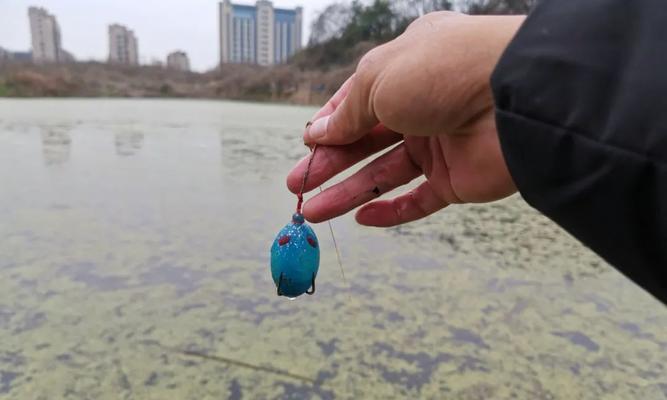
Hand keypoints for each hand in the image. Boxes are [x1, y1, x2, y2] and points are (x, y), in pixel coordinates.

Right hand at [287, 12, 524, 226]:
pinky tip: (361, 219)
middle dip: (328, 164)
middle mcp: (422, 104)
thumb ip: (346, 113)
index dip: (330, 124)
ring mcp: (440, 144)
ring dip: (347, 192)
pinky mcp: (457, 180)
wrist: (514, 99)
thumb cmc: (440, 72)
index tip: (307, 145)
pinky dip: (390, 212)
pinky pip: (418, 201)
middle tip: (295, 185)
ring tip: (312, 211)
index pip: (358, 100)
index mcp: (406, 68)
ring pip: (384, 174)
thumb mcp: (378, 81)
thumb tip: (317, 133)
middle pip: (365, 142)